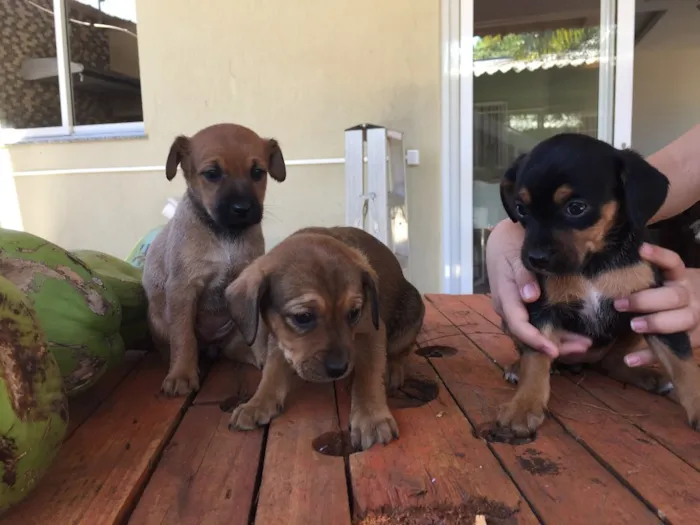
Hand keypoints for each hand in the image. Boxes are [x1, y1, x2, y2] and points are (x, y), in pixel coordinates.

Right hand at [486, 220, 592, 357]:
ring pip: (535, 332)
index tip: (553, 350)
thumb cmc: (510, 244)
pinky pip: (538, 324)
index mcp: (505, 297)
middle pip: (528, 335)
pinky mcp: (524, 306)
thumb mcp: (516, 255)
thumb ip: (522, 276)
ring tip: (585, 344)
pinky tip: (574, 334)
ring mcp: (516, 308)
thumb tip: (530, 297)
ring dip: (559, 340)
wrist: (502, 237)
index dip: (534, 340)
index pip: (518, 325)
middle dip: (555, 345)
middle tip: (584, 346)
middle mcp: (508, 308)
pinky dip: (556, 331)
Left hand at [615, 243, 699, 366]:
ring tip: (633, 326)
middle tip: (619, 304)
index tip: (641, 249)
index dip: (660, 256)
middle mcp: (689, 296)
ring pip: (681, 320)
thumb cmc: (675, 292)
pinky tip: (630, 360)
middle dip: (646, 300)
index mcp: (680, 278)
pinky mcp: (692, 340)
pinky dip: (650, 356)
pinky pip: (671, 349)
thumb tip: (606, 269)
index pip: (673, 263)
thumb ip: (648, 277)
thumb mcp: (668, 280)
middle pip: (673, 297)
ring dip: (656, 323)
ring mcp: (693, 318)